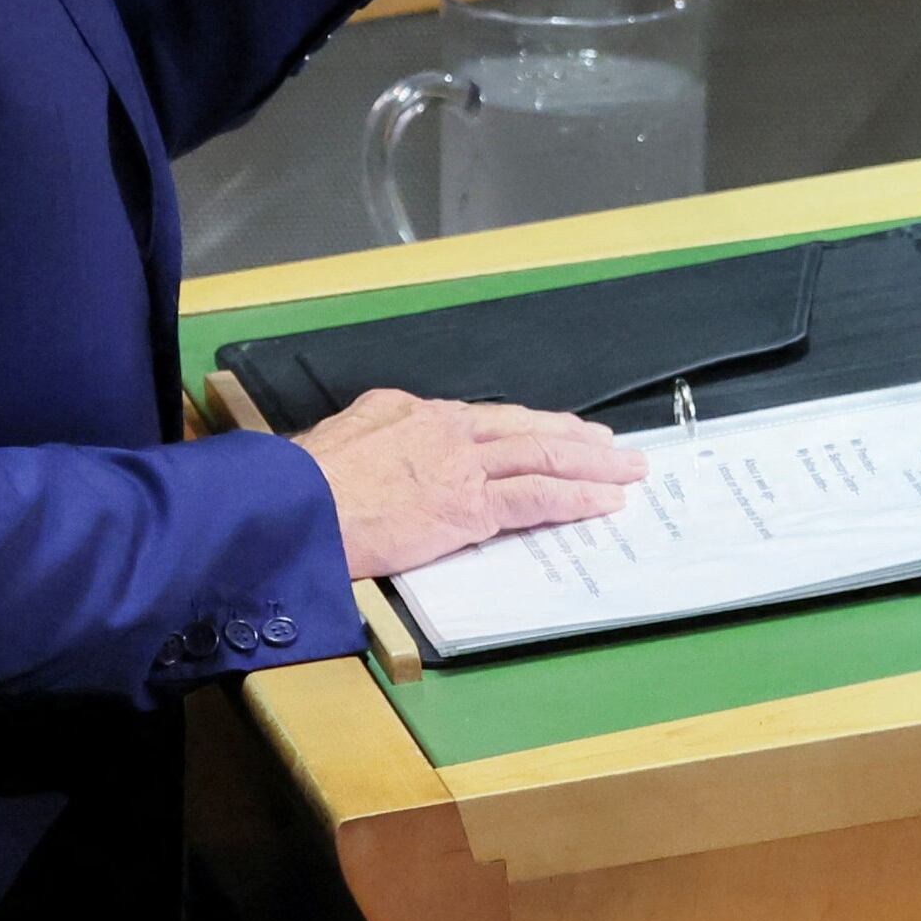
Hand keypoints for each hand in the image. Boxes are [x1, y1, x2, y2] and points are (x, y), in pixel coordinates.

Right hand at [297, 387, 644, 580]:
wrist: (292, 505)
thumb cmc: (301, 484)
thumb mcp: (340, 437)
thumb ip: (372, 433)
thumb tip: (378, 438)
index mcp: (416, 413)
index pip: (488, 421)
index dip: (529, 427)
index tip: (555, 433)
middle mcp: (448, 431)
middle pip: (528, 429)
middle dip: (576, 438)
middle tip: (613, 445)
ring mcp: (462, 467)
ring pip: (544, 457)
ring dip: (593, 465)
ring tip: (628, 469)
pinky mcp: (469, 507)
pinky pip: (537, 499)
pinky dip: (576, 499)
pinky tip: (605, 501)